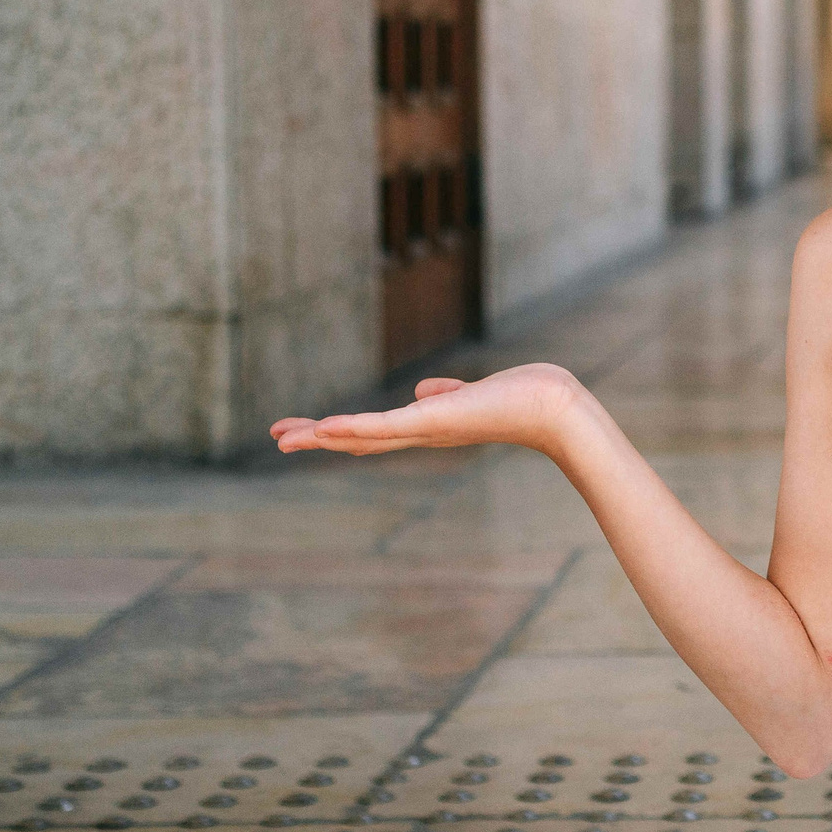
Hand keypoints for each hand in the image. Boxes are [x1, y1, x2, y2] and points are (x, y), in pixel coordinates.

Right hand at [270, 363, 586, 457]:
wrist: (553, 407)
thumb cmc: (523, 399)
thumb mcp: (474, 393)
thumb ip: (446, 394)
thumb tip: (425, 390)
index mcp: (428, 427)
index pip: (374, 432)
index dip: (339, 432)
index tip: (307, 429)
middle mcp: (422, 434)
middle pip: (358, 441)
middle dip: (317, 440)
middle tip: (278, 439)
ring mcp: (425, 429)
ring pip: (362, 436)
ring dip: (322, 436)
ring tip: (285, 437)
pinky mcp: (433, 420)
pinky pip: (384, 426)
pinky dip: (352, 428)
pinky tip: (323, 428)